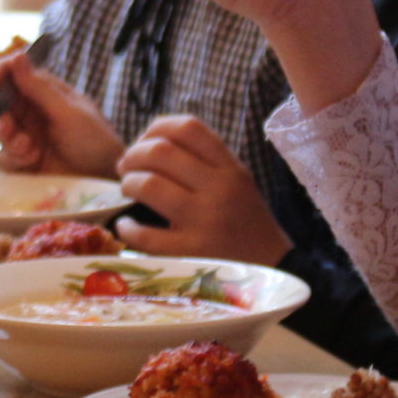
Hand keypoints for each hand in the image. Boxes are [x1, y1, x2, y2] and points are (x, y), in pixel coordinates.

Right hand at [0, 56, 124, 176]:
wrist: (103, 178)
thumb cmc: (95, 140)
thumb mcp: (69, 113)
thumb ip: (39, 88)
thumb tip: (17, 55)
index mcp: (41, 90)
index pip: (8, 73)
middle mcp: (28, 110)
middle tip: (7, 127)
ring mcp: (23, 134)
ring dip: (7, 138)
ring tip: (28, 147)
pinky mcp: (21, 159)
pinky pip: (3, 156)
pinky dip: (15, 158)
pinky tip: (34, 160)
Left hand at [114, 116, 290, 262]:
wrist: (272, 269)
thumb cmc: (244, 222)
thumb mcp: (237, 182)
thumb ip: (204, 160)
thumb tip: (149, 143)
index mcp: (230, 168)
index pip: (188, 127)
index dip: (156, 128)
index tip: (144, 142)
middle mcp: (219, 189)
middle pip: (161, 151)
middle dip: (133, 155)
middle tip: (125, 168)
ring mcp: (205, 221)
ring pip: (149, 184)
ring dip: (128, 184)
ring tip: (128, 191)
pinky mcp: (191, 253)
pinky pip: (145, 234)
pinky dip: (127, 227)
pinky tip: (127, 226)